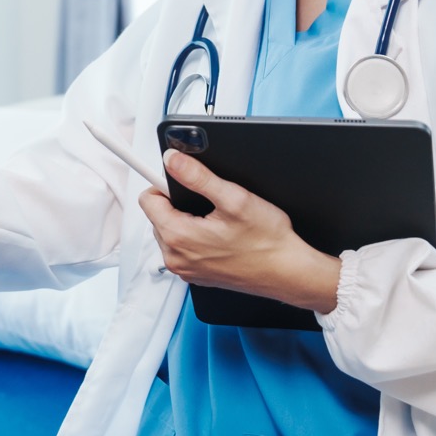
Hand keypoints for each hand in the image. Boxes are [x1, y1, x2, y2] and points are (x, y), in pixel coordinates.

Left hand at [136, 149, 341, 313]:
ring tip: (218, 221)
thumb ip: (198, 177)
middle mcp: (175, 258)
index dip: (165, 184)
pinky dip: (195, 239)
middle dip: (179, 204)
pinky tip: (220, 236)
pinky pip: (184, 249)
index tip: (184, 181)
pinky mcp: (196, 275)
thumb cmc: (267, 242)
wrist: (288, 272)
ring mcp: (185, 270)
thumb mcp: (234, 199)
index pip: (148, 200)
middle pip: (158, 216)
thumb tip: (173, 160)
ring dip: (187, 222)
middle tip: (210, 203)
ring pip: (171, 232)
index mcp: (178, 237)